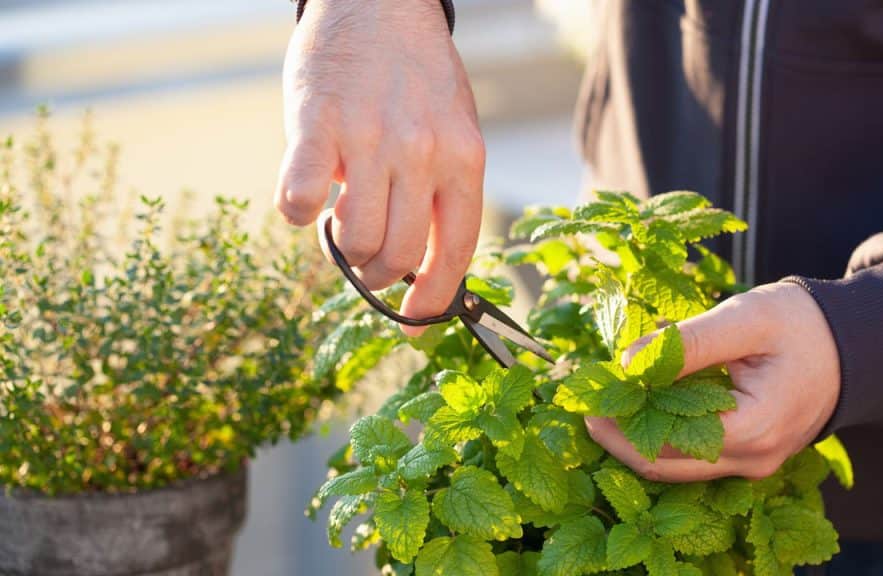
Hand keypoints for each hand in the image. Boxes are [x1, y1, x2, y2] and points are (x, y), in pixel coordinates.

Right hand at [275, 0, 484, 335]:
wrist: (378, 1)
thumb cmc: (416, 77)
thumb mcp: (453, 130)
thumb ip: (443, 194)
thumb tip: (421, 269)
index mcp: (465, 158)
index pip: (455, 252)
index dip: (433, 300)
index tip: (415, 323)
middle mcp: (423, 152)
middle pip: (398, 255)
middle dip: (376, 277)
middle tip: (364, 263)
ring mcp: (370, 139)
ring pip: (355, 239)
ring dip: (342, 246)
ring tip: (341, 217)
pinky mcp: (317, 125)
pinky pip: (302, 201)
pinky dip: (299, 215)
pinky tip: (305, 199)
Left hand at [586, 283, 840, 481]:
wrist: (856, 343)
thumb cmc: (803, 325)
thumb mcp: (746, 319)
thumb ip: (688, 343)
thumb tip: (626, 362)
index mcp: (753, 429)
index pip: (664, 442)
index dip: (619, 421)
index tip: (589, 390)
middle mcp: (753, 460)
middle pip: (663, 466)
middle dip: (618, 436)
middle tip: (585, 403)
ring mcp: (753, 464)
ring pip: (676, 468)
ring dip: (636, 437)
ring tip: (607, 400)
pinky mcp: (751, 456)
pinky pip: (695, 458)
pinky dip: (662, 435)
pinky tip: (643, 403)